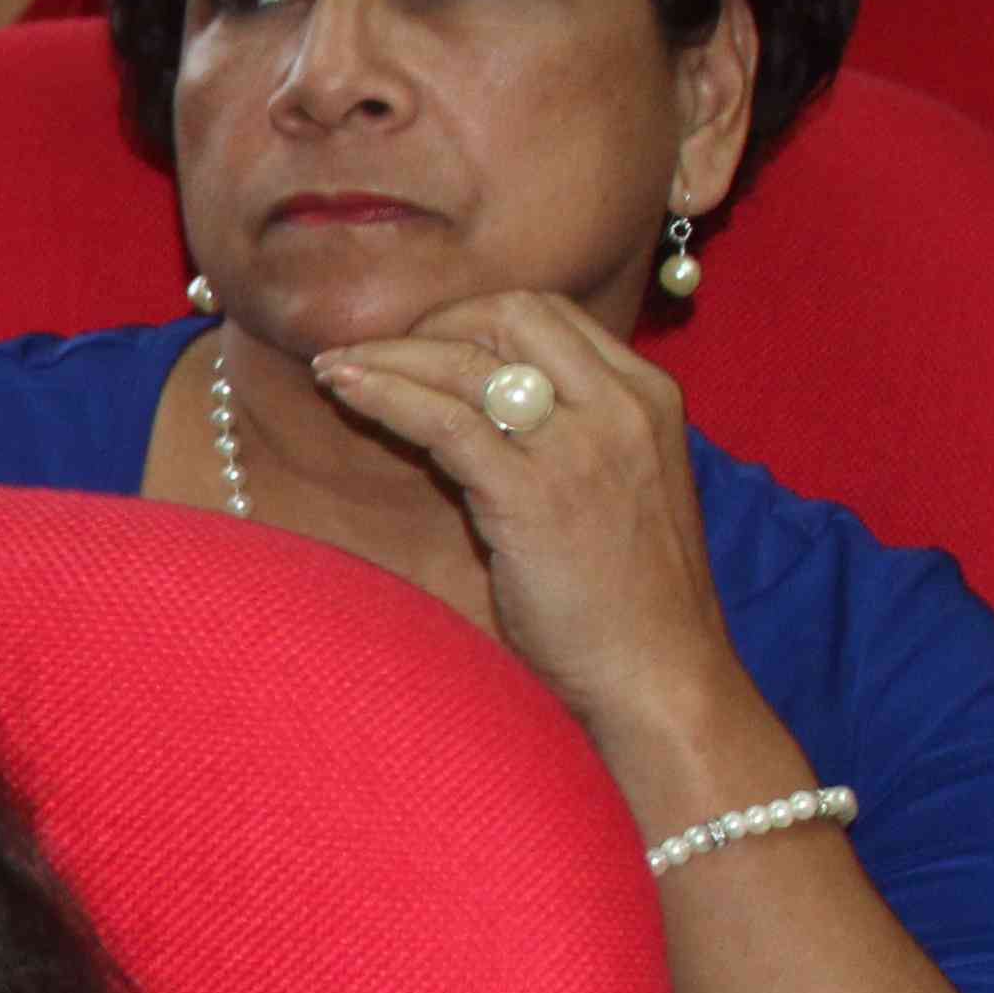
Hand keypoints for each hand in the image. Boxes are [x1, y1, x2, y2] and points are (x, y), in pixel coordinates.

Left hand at [307, 291, 755, 764]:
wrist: (661, 676)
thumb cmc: (629, 602)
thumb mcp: (618, 492)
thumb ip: (572, 438)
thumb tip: (489, 409)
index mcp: (647, 397)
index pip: (548, 317)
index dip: (471, 319)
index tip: (421, 344)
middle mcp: (621, 405)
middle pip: (507, 316)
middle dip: (429, 324)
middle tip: (374, 355)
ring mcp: (581, 445)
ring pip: (464, 359)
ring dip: (387, 354)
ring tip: (332, 366)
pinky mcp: (532, 493)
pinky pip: (442, 419)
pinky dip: (383, 394)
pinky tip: (344, 391)